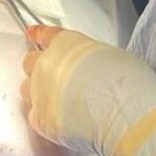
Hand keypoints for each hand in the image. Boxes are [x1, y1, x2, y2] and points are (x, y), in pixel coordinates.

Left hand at [20, 26, 155, 155]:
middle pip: (31, 62)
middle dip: (40, 68)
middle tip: (54, 78)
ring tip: (57, 102)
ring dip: (39, 93)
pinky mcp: (41, 119)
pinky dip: (45, 119)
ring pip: (28, 89)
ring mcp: (41, 91)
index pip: (45, 35)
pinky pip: (35, 116)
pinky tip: (58, 122)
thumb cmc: (127, 84)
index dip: (38, 34)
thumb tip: (91, 65)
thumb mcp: (112, 54)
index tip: (32, 33)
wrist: (125, 114)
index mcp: (65, 43)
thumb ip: (90, 56)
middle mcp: (47, 64)